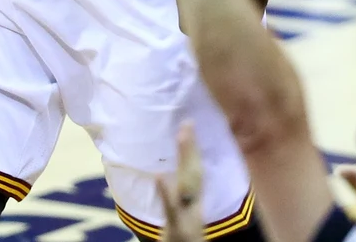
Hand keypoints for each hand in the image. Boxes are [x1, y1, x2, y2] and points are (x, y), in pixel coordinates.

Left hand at [157, 121, 205, 241]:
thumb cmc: (180, 238)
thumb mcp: (181, 219)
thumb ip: (177, 200)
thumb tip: (167, 174)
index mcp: (194, 206)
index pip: (195, 174)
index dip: (192, 150)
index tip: (187, 124)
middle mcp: (194, 210)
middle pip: (194, 177)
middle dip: (190, 151)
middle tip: (187, 124)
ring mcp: (185, 220)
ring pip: (186, 189)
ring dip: (184, 164)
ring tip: (181, 139)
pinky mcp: (177, 229)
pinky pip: (172, 210)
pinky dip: (166, 194)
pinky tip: (160, 177)